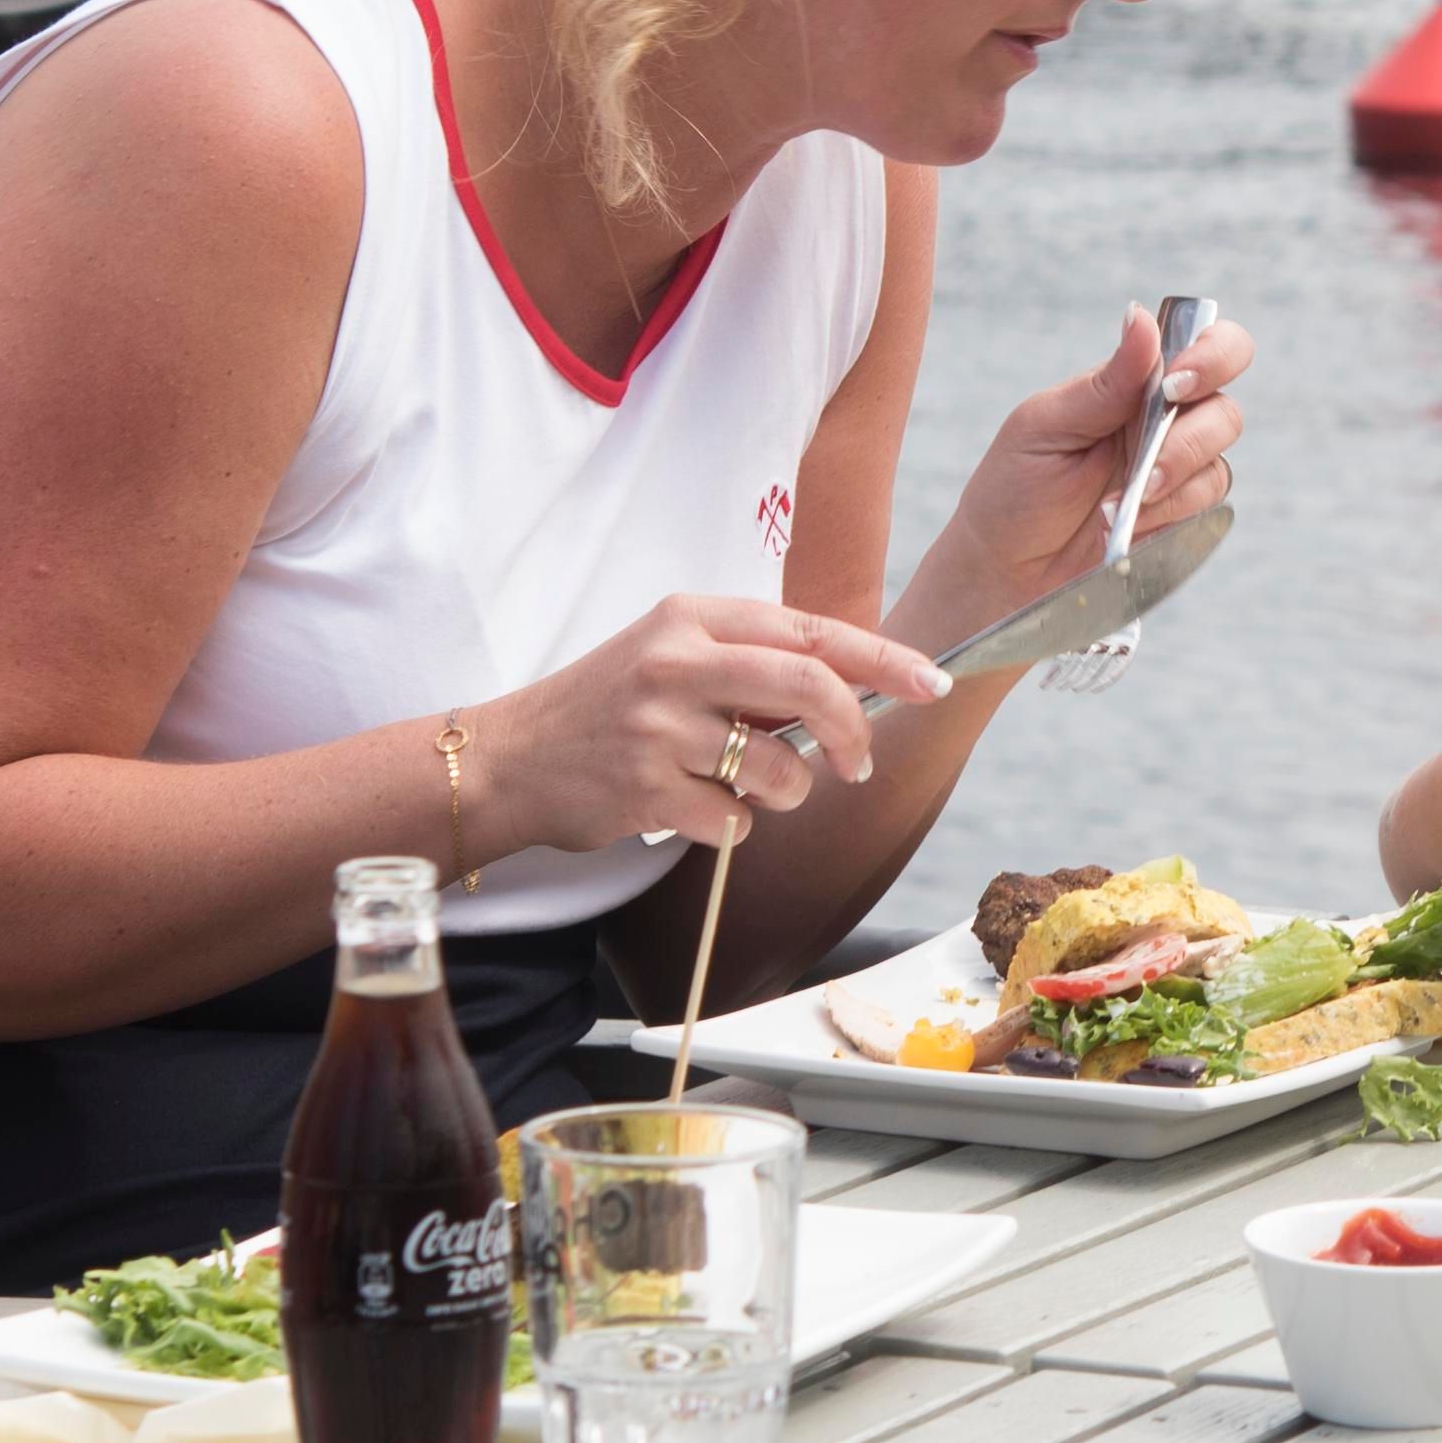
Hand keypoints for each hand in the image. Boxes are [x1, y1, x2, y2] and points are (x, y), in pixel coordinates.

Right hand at [479, 595, 949, 853]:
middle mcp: (676, 661)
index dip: (883, 660)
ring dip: (782, 791)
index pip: (810, 631)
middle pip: (809, 687)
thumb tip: (850, 688)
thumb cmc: (605, 708)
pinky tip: (693, 811)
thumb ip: (750, 663)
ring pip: (779, 766)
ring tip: (740, 786)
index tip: (932, 682)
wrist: (509, 759)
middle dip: (853, 733)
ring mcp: (658, 725)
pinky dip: (731, 826)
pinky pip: (734, 819)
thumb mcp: (670, 656)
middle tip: (857, 765)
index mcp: (692, 616)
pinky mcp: (644, 788)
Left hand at [913, 299, 1259, 634]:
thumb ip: (1105, 381)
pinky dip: (1169, 516)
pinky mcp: (1179, 519)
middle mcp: (1162, 423)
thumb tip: (1140, 314)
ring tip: (1117, 504)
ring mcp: (1175, 473)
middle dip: (1191, 437)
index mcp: (1132, 386)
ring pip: (1218, 462)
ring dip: (1173, 483)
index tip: (1176, 385)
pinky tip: (1127, 526)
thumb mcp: (1047, 426)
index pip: (1203, 345)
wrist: (1002, 571)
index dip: (1212, 355)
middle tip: (1147, 465)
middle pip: (1224, 408)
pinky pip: (1206, 509)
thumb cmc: (1013, 491)